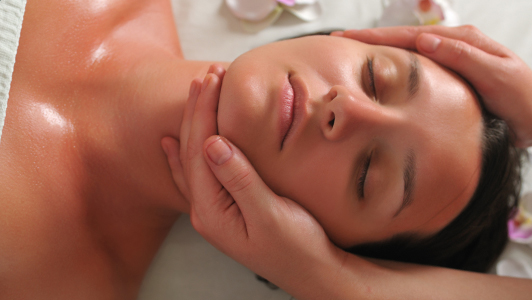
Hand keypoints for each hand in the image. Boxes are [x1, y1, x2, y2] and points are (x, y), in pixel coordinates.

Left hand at [161, 65, 344, 298]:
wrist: (312, 271)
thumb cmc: (296, 247)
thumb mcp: (269, 214)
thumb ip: (239, 179)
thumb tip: (212, 142)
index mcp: (212, 211)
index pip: (200, 150)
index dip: (204, 112)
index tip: (212, 80)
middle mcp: (205, 210)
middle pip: (193, 151)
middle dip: (199, 111)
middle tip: (207, 76)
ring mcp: (214, 209)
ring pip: (194, 158)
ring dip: (196, 124)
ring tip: (199, 93)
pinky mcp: (226, 207)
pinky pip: (199, 174)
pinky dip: (188, 153)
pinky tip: (178, 142)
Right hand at [332, 25, 531, 147]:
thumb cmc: (524, 98)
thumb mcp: (498, 76)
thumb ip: (464, 57)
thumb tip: (426, 41)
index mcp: (461, 41)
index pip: (409, 36)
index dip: (376, 37)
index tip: (349, 38)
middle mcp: (452, 47)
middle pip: (402, 39)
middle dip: (369, 39)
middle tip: (340, 41)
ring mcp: (449, 61)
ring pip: (406, 52)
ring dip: (378, 52)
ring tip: (352, 53)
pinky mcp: (447, 76)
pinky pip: (414, 68)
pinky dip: (393, 67)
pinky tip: (381, 73)